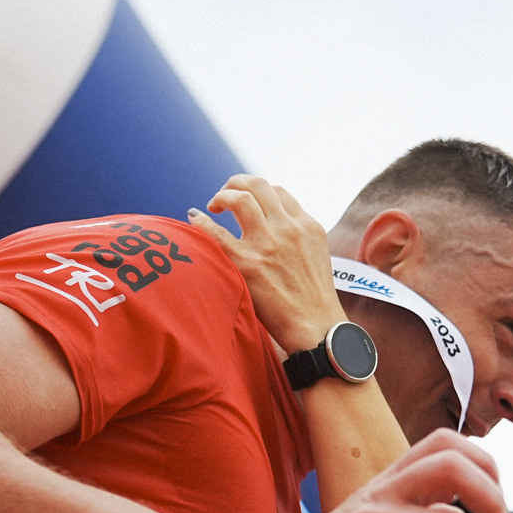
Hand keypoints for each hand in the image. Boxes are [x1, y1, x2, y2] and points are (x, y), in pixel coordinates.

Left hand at [188, 176, 339, 352]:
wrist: (317, 329)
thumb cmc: (314, 301)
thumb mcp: (317, 256)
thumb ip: (298, 237)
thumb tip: (273, 228)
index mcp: (307, 225)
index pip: (278, 191)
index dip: (258, 191)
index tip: (248, 201)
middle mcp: (288, 228)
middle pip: (258, 184)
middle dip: (236, 183)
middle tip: (224, 195)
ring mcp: (267, 244)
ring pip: (239, 197)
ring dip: (222, 195)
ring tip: (213, 206)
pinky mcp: (247, 264)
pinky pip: (215, 232)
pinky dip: (202, 221)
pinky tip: (194, 218)